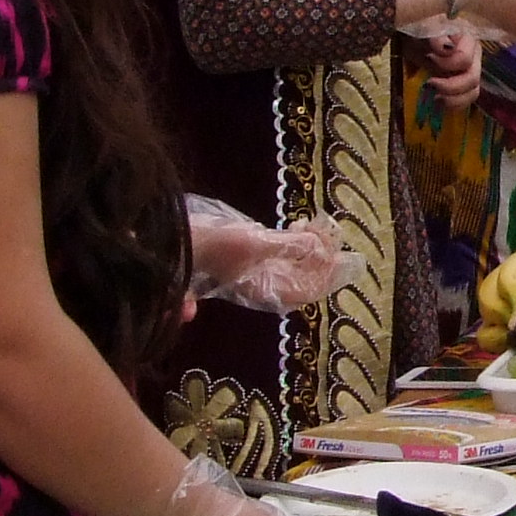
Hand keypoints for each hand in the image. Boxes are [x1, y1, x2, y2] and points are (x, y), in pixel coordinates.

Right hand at [182, 195, 349, 313]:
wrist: (172, 242)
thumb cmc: (213, 246)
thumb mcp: (256, 244)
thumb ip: (289, 246)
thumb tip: (321, 247)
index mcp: (269, 290)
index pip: (310, 290)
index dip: (330, 274)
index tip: (344, 253)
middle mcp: (266, 286)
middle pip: (305, 277)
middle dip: (323, 257)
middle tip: (331, 231)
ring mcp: (257, 272)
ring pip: (295, 264)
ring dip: (311, 247)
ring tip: (316, 225)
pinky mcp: (248, 257)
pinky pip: (282, 253)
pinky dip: (295, 240)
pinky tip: (298, 225)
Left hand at [418, 21, 483, 109]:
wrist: (413, 39)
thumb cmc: (419, 31)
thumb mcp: (422, 30)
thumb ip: (435, 37)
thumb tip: (446, 48)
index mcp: (467, 38)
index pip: (464, 58)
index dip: (447, 64)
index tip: (428, 59)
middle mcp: (474, 55)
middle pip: (472, 78)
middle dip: (450, 86)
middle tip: (430, 84)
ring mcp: (472, 71)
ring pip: (473, 92)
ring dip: (453, 99)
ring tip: (435, 98)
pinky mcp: (465, 85)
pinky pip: (467, 99)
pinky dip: (454, 104)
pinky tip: (438, 101)